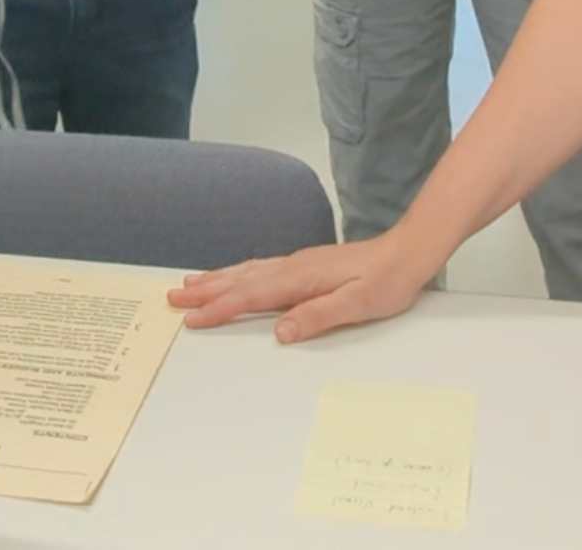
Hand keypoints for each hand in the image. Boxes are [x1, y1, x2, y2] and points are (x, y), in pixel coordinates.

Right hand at [168, 234, 435, 342]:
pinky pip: (260, 267)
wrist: (409, 251)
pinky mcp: (305, 264)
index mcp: (301, 278)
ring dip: (217, 279)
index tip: (192, 318)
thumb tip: (280, 331)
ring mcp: (298, 263)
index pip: (251, 296)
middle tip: (173, 297)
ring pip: (247, 271)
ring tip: (190, 283)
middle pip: (240, 280)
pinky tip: (235, 275)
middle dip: (205, 290)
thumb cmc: (388, 281)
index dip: (219, 309)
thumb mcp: (357, 305)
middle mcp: (293, 267)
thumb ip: (318, 316)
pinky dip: (238, 272)